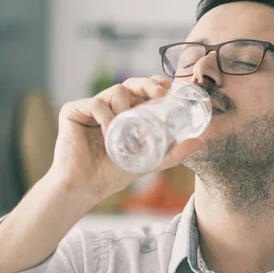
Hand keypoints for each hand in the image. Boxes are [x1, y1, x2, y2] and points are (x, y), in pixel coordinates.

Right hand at [46, 76, 203, 205]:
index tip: (168, 90)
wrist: (85, 187)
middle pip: (131, 84)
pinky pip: (95, 103)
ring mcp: (90, 107)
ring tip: (124, 131)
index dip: (155, 85)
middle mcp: (109, 107)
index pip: (142, 91)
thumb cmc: (112, 174)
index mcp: (125, 114)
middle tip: (159, 94)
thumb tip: (200, 143)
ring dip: (124, 109)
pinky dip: (104, 116)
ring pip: (115, 91)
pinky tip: (107, 133)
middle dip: (147, 84)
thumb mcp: (149, 161)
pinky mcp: (73, 110)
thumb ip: (172, 153)